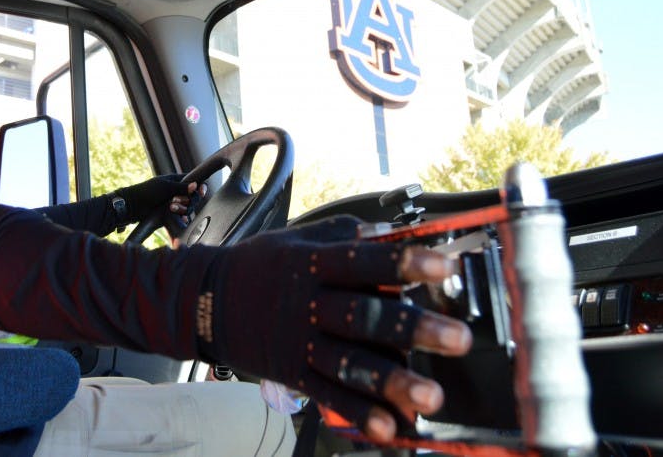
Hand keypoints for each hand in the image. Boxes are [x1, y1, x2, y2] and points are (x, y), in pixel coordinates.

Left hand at [114, 174, 203, 225]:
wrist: (133, 206)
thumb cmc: (147, 192)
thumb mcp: (165, 188)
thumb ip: (182, 187)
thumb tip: (196, 185)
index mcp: (176, 180)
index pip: (194, 181)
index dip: (199, 187)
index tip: (201, 192)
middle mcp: (176, 191)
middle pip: (193, 197)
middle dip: (187, 201)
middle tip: (175, 202)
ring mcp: (174, 202)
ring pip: (188, 207)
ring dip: (182, 209)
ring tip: (171, 210)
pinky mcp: (170, 213)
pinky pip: (182, 216)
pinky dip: (182, 217)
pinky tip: (180, 220)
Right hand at [195, 215, 471, 443]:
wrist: (203, 300)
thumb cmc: (259, 265)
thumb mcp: (295, 239)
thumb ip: (342, 236)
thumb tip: (390, 234)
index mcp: (313, 264)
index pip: (364, 261)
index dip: (403, 263)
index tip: (444, 268)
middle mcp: (309, 304)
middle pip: (364, 316)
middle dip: (413, 328)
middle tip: (459, 339)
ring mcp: (299, 341)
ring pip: (350, 362)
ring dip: (392, 382)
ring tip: (431, 397)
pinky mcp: (291, 371)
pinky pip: (327, 394)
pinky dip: (356, 412)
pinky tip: (386, 428)